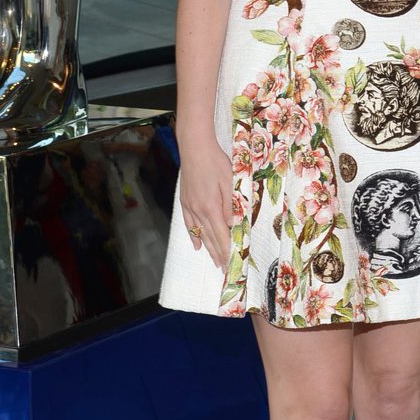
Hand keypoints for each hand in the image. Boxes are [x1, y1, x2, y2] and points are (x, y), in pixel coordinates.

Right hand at [178, 134, 235, 268]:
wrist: (195, 148)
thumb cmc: (216, 162)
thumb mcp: (230, 182)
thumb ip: (231, 206)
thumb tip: (233, 226)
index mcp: (211, 208)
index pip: (222, 236)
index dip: (228, 251)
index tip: (233, 264)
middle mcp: (199, 211)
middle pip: (211, 238)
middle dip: (219, 255)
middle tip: (226, 270)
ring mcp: (190, 207)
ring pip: (200, 233)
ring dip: (208, 249)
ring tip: (215, 262)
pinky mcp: (185, 201)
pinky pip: (188, 224)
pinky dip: (193, 236)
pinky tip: (197, 245)